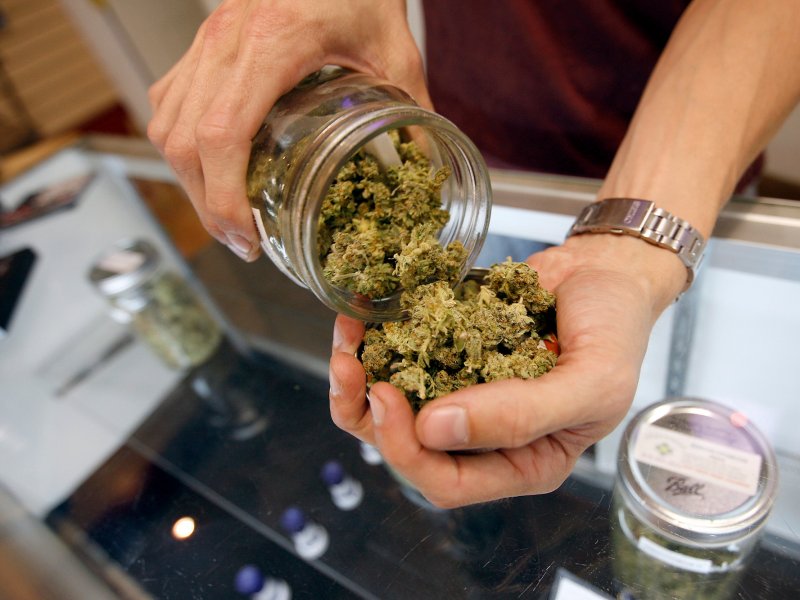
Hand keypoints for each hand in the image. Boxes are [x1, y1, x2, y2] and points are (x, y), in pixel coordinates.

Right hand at [147, 0, 428, 260]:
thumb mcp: (394, 46)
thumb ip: (410, 106)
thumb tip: (423, 164)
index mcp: (273, 43)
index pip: (221, 133)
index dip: (223, 197)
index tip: (245, 236)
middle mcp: (225, 41)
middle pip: (183, 141)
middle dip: (206, 204)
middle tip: (241, 241)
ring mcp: (206, 39)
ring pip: (165, 125)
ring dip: (188, 180)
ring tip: (225, 214)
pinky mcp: (201, 42)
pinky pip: (167, 100)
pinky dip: (179, 144)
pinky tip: (209, 167)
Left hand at [329, 234, 685, 507]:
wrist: (607, 272)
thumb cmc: (615, 333)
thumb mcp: (590, 383)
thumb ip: (520, 415)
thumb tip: (435, 428)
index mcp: (522, 460)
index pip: (449, 482)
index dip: (409, 452)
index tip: (389, 401)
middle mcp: (482, 434)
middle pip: (408, 449)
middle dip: (370, 416)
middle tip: (352, 370)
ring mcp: (460, 390)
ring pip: (392, 406)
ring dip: (358, 380)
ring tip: (345, 343)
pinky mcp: (445, 350)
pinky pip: (400, 358)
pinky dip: (374, 342)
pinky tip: (360, 319)